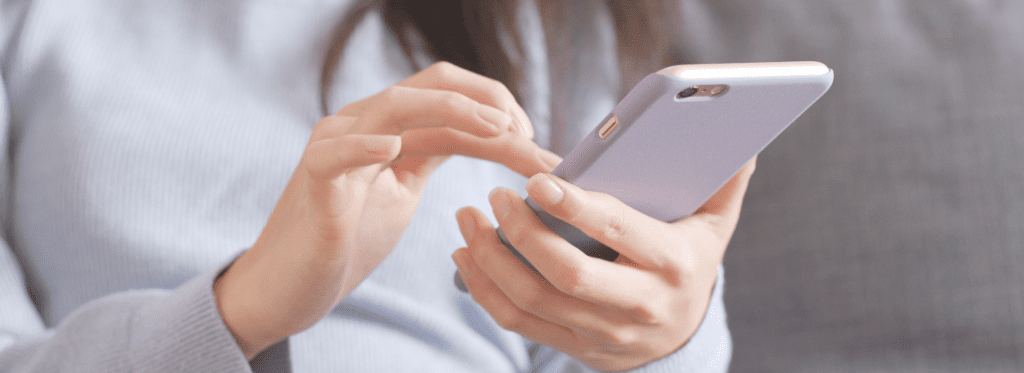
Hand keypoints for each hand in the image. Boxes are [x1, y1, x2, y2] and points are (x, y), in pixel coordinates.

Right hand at [214, 62, 560, 358]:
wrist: (289, 286)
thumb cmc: (347, 238)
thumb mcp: (403, 189)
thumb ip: (432, 155)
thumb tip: (490, 137)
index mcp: (388, 127)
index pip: (450, 96)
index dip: (498, 108)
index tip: (536, 141)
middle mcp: (362, 124)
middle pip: (431, 86)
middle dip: (489, 101)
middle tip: (527, 133)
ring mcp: (335, 146)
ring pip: (394, 105)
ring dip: (452, 111)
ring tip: (495, 128)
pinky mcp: (314, 181)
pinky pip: (335, 153)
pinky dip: (363, 144)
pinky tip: (393, 147)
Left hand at [452, 159, 755, 370]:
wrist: (681, 338)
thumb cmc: (689, 262)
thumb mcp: (714, 225)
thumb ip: (724, 181)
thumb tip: (739, 138)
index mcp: (672, 264)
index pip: (617, 232)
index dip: (574, 207)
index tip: (537, 181)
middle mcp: (638, 305)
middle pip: (566, 274)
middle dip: (520, 232)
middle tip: (493, 194)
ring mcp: (603, 333)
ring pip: (532, 300)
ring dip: (490, 259)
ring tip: (468, 218)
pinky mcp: (575, 348)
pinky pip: (518, 322)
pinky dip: (484, 289)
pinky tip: (468, 256)